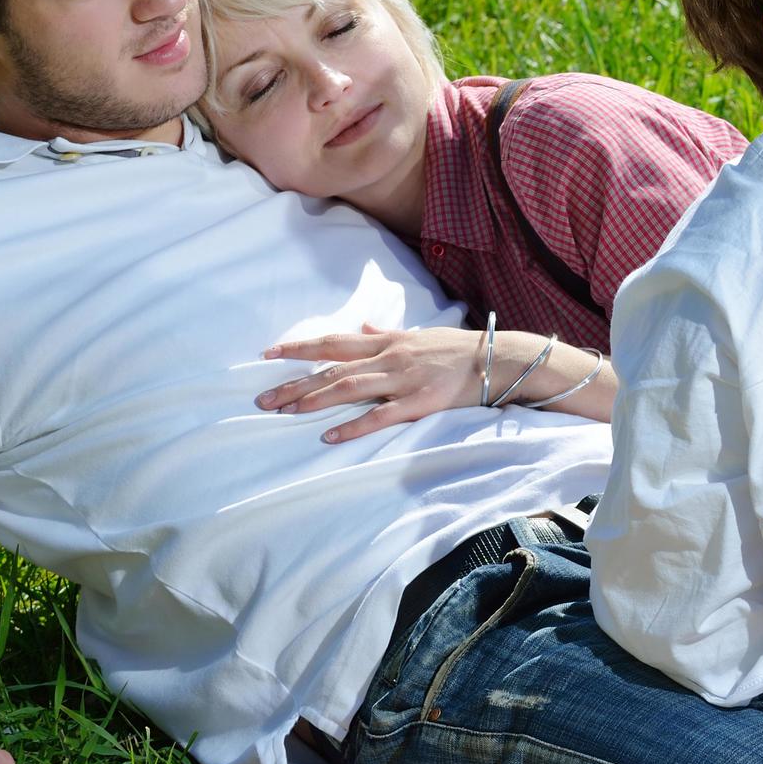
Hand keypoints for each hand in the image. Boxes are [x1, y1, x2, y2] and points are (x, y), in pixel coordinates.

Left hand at [261, 324, 487, 442]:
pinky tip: (328, 436)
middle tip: (263, 398)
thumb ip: (388, 333)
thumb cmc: (460, 349)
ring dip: (313, 401)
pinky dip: (352, 426)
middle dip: (294, 382)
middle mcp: (390, 357)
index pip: (334, 342)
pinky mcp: (420, 402)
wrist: (499, 358)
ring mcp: (404, 379)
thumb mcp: (420, 334)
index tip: (268, 353)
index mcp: (388, 342)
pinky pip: (380, 416)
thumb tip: (364, 328)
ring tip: (284, 412)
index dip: (300, 347)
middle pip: (332, 369)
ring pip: (349, 388)